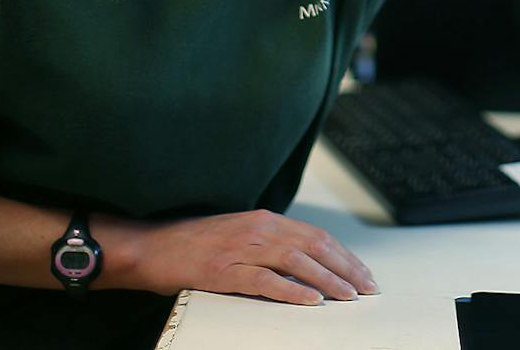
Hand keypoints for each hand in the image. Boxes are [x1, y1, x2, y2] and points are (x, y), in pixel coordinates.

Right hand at [124, 209, 377, 304]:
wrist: (152, 246)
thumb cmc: (195, 244)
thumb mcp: (239, 235)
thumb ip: (269, 243)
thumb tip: (303, 263)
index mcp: (266, 220)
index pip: (317, 236)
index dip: (343, 255)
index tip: (363, 272)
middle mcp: (260, 228)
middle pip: (315, 246)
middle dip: (346, 267)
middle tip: (367, 287)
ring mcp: (243, 248)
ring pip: (297, 261)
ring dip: (328, 279)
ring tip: (348, 296)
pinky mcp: (225, 269)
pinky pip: (266, 280)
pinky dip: (292, 290)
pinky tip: (311, 300)